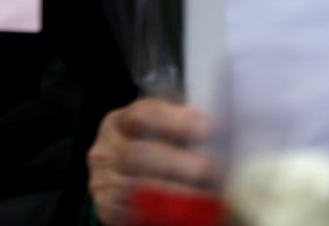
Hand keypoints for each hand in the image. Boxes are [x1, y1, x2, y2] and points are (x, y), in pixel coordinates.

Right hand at [87, 99, 221, 223]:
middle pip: (137, 154)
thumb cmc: (155, 152)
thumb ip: (183, 128)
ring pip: (137, 188)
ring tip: (206, 196)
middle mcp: (106, 151)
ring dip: (175, 192)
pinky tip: (187, 212)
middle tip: (210, 169)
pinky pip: (133, 213)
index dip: (175, 121)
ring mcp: (103, 182)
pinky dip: (162, 213)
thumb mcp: (161, 133)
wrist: (126, 183)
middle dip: (177, 162)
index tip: (207, 128)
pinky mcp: (107, 209)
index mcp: (119, 123)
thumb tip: (225, 128)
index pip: (142, 115)